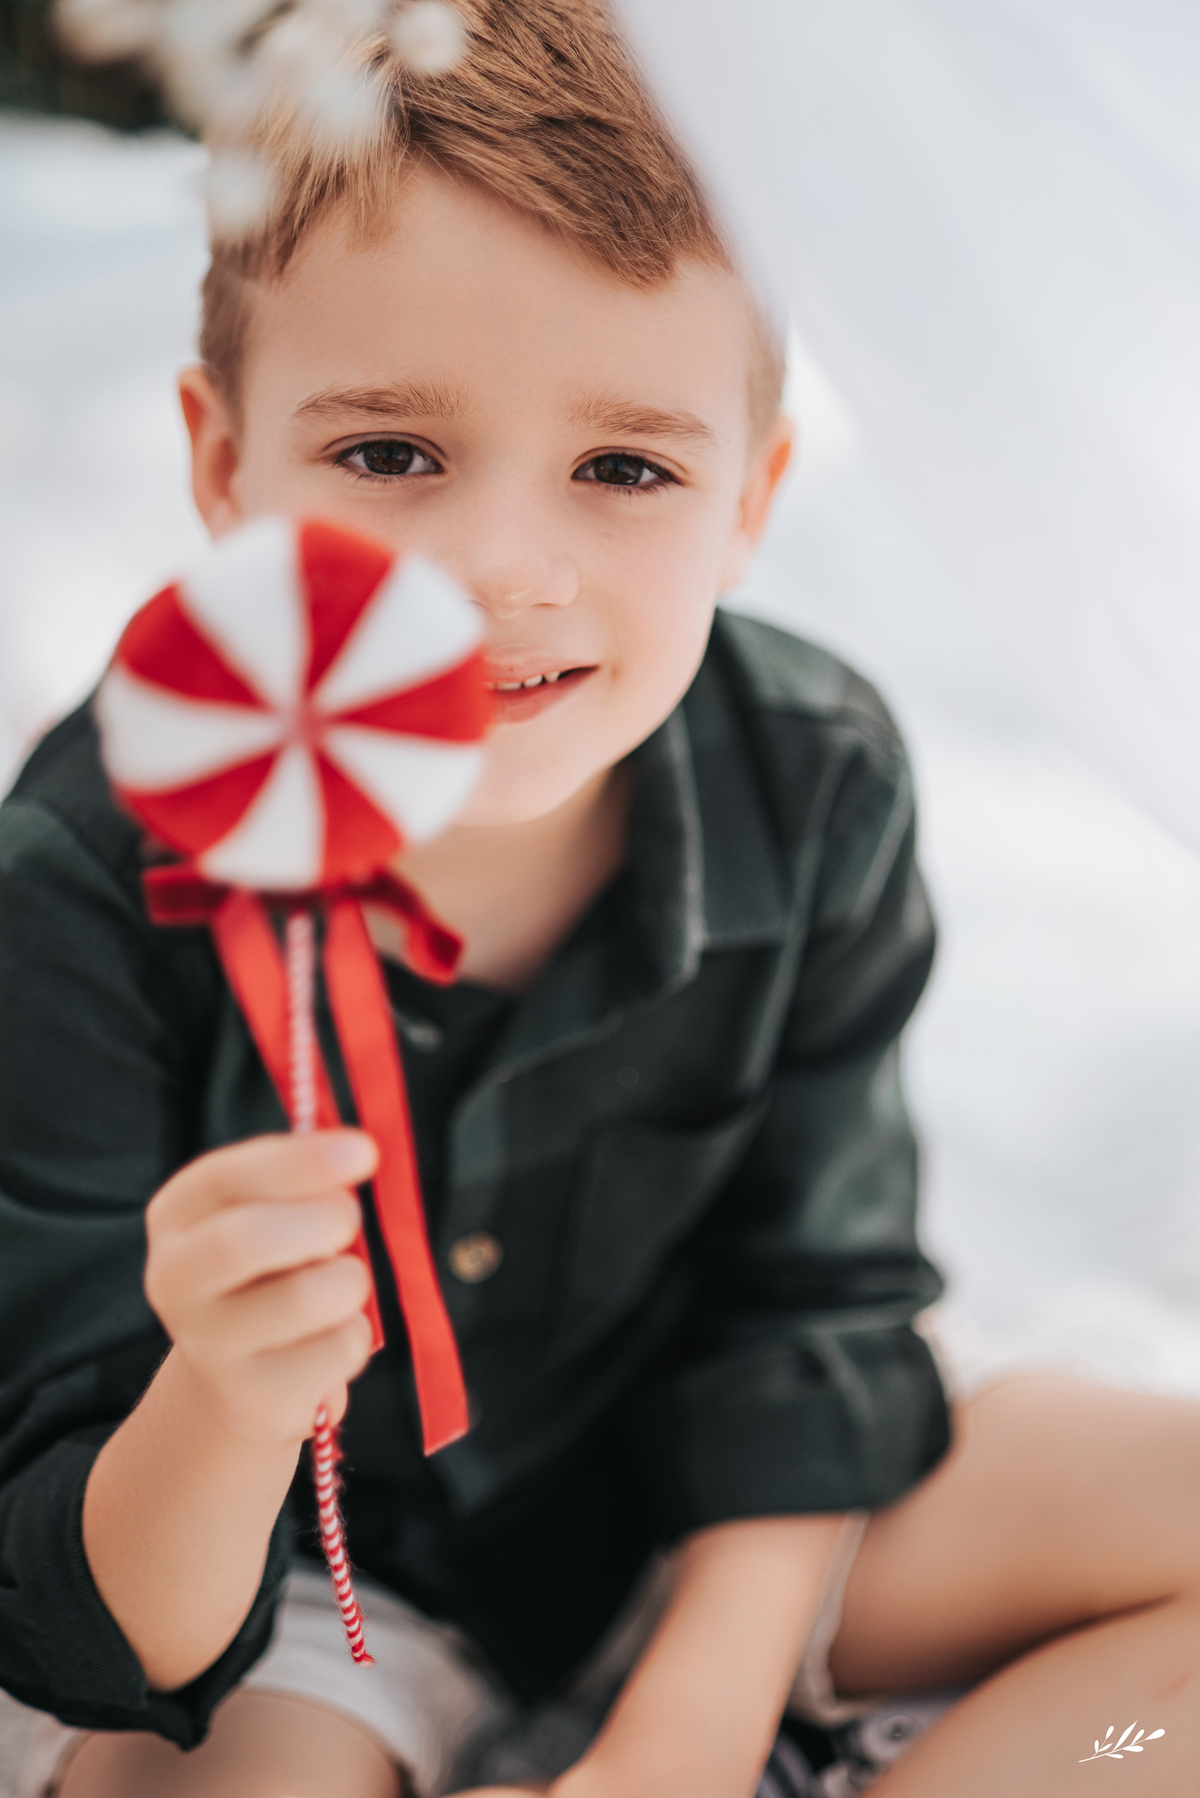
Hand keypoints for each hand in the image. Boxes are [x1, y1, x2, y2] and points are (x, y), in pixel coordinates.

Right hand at [144, 1129, 379, 1444]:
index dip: (299, 1162)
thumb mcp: (272, 1213)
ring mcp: (206, 1346)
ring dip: (350, 1281)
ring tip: (338, 1287)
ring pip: (308, 1297)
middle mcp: (173, 1279)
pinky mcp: (252, 1398)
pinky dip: (356, 1335)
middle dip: (322, 1220)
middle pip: (245, 1240)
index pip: (225, 1178)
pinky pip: (338, 1348)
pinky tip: (329, 1338)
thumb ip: (303, 1181)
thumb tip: (358, 1152)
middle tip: (350, 1221)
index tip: (364, 1152)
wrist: (237, 1379)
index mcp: (177, 1215)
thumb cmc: (272, 1270)